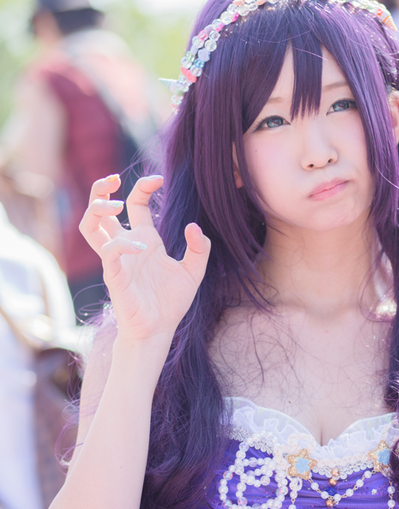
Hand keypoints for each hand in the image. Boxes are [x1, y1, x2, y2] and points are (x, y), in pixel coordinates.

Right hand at [79, 173, 210, 348]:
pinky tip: (142, 248)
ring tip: (115, 204)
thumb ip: (199, 249)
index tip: (158, 179)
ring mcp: (117, 259)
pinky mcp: (114, 275)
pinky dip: (122, 244)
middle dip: (101, 189)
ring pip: (89, 226)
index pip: (135, 203)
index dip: (143, 187)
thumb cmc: (171, 302)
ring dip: (97, 209)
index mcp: (144, 239)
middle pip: (99, 208)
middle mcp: (126, 245)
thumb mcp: (194, 272)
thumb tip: (193, 226)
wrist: (159, 330)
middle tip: (114, 178)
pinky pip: (108, 252)